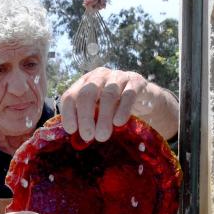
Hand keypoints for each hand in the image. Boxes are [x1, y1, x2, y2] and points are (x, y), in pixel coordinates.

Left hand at [61, 67, 177, 140]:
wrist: (145, 98)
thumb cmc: (115, 107)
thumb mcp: (98, 110)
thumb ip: (87, 119)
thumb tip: (78, 137)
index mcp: (85, 82)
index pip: (70, 95)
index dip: (69, 113)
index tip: (72, 131)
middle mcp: (99, 76)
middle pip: (87, 93)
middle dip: (85, 116)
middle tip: (87, 136)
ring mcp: (118, 77)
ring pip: (108, 95)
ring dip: (103, 117)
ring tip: (102, 136)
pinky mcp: (136, 81)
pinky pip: (128, 95)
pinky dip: (122, 110)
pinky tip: (118, 123)